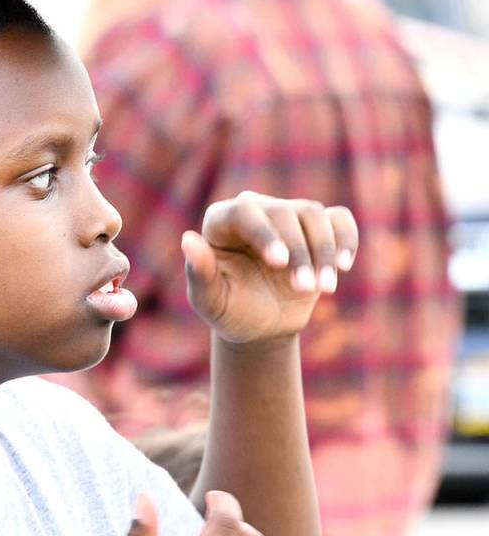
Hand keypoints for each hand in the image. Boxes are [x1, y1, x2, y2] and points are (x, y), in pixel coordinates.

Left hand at [180, 192, 358, 343]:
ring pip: (314, 214)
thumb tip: (188, 240)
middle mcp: (255, 210)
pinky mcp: (317, 229)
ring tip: (325, 287)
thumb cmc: (230, 310)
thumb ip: (200, 273)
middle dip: (300, 251)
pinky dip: (346, 239)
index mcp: (222, 221)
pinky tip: (344, 266)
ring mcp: (287, 216)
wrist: (261, 325)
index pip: (245, 212)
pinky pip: (339, 219)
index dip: (264, 233)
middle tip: (304, 288)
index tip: (279, 263)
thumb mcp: (210, 300)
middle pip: (285, 212)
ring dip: (324, 251)